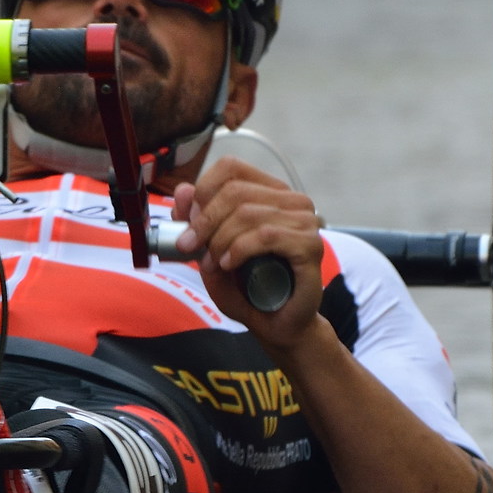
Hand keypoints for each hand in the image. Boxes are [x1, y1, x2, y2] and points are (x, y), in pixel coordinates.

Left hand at [171, 159, 326, 349]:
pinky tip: (230, 265)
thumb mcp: (210, 251)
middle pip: (235, 191)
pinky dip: (239, 250)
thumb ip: (195, 221)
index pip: (231, 167)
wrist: (277, 325)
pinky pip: (266, 236)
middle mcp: (292, 201)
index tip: (188, 223)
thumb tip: (182, 190)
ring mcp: (306, 222)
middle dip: (205, 222)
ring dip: (220, 241)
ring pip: (248, 213)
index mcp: (270, 193)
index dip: (203, 190)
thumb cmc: (248, 287)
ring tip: (213, 264)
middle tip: (191, 248)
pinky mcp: (311, 246)